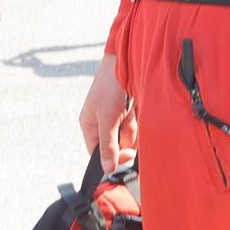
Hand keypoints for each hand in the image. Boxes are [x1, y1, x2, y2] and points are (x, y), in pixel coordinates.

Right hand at [78, 50, 137, 167]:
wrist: (125, 61)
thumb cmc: (109, 86)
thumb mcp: (107, 118)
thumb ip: (108, 144)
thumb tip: (107, 168)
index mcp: (89, 124)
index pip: (97, 152)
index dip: (112, 157)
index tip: (126, 154)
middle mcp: (102, 122)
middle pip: (116, 146)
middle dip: (126, 138)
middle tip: (129, 125)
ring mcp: (116, 117)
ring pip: (128, 136)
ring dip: (134, 128)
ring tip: (131, 111)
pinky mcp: (129, 111)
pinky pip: (137, 126)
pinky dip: (140, 121)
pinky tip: (137, 109)